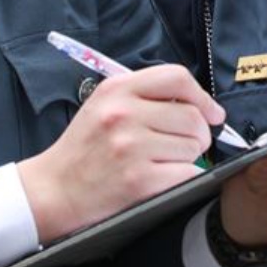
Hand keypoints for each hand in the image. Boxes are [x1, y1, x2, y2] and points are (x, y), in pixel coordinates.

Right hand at [18, 65, 224, 242]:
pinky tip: (167, 177)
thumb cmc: (85, 148)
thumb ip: (144, 95)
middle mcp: (124, 114)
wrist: (55, 189)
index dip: (203, 96)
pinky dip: (185, 177)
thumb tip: (198, 103)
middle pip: (192, 115)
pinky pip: (187, 173)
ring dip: (189, 157)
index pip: (177, 77)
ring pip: (192, 146)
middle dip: (199, 133)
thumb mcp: (105, 104)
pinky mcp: (138, 180)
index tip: (212, 112)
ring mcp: (131, 147)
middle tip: (189, 144)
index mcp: (118, 89)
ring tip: (166, 161)